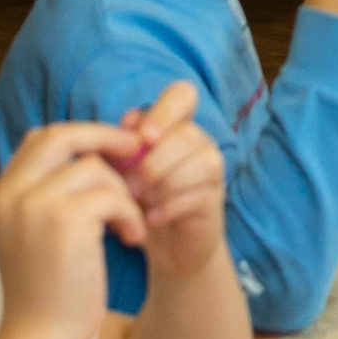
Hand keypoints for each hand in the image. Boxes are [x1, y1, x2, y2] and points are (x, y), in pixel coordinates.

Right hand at [0, 118, 147, 338]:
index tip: (110, 150)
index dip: (80, 135)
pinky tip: (132, 239)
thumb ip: (47, 194)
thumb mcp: (34, 235)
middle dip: (104, 138)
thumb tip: (87, 150)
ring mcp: (35, 206)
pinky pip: (113, 197)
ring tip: (129, 224)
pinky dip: (131, 214)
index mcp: (0, 195)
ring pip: (95, 168)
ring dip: (122, 193)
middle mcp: (11, 194)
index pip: (40, 138)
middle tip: (136, 151)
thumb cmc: (46, 291)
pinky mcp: (65, 222)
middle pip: (62, 135)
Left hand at [118, 82, 229, 281]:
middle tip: (129, 186)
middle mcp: (199, 140)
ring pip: (201, 162)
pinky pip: (200, 193)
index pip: (183, 95)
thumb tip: (129, 125)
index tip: (144, 138)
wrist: (162, 244)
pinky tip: (151, 218)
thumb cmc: (137, 197)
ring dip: (164, 184)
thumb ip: (121, 144)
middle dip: (153, 162)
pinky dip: (171, 206)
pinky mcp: (216, 197)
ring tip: (141, 202)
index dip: (165, 111)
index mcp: (174, 124)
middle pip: (187, 134)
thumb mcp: (121, 169)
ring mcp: (211, 168)